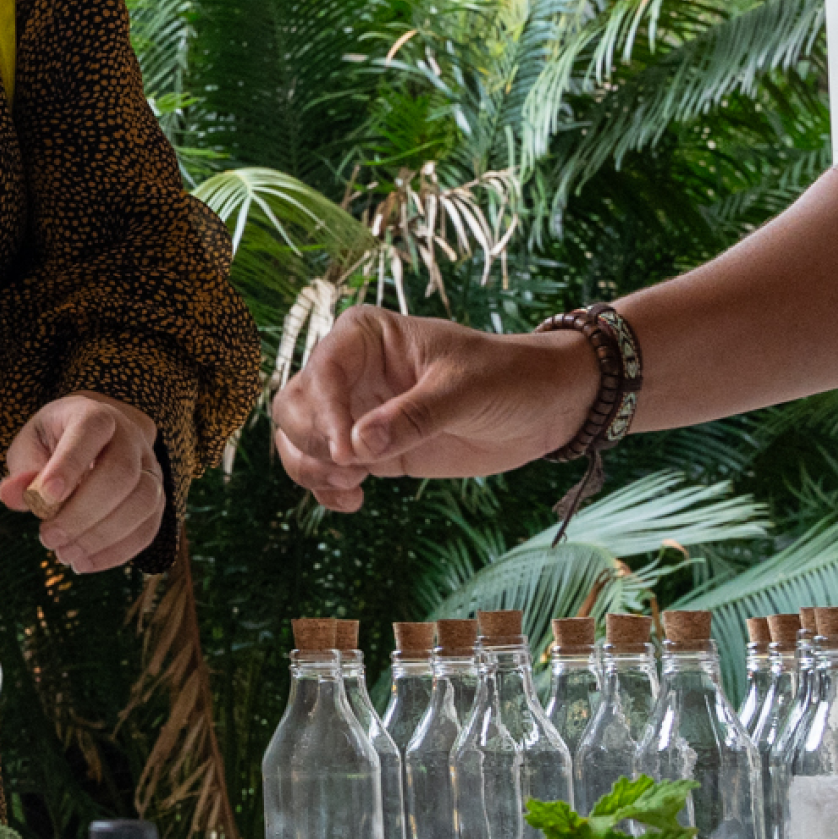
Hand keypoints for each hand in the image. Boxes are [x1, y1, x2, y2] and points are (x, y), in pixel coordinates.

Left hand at [0, 392, 164, 571]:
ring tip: (66, 553)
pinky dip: (117, 551)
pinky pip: (148, 526)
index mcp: (95, 415)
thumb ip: (23, 471)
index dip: (69, 465)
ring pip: (143, 502)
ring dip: (102, 536)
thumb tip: (11, 493)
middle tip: (48, 537)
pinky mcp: (156, 497)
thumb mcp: (31, 446)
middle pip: (121, 472)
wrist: (97, 439)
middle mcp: (130, 437)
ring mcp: (149, 467)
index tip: (45, 498)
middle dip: (83, 513)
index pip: (90, 431)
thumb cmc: (57, 443)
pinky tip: (86, 562)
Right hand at [272, 305, 597, 509]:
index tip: (349, 453)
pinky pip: (325, 468)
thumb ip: (414, 416)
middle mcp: (352, 369)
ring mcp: (358, 410)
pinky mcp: (370, 448)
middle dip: (310, 442)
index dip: (324, 413)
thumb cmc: (508, 376)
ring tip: (353, 487)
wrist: (543, 406)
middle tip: (350, 470)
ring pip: (299, 438)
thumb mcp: (466, 390)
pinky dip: (324, 489)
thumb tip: (357, 446)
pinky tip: (353, 503)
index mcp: (368, 335)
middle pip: (294, 404)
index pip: (321, 371)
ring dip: (310, 468)